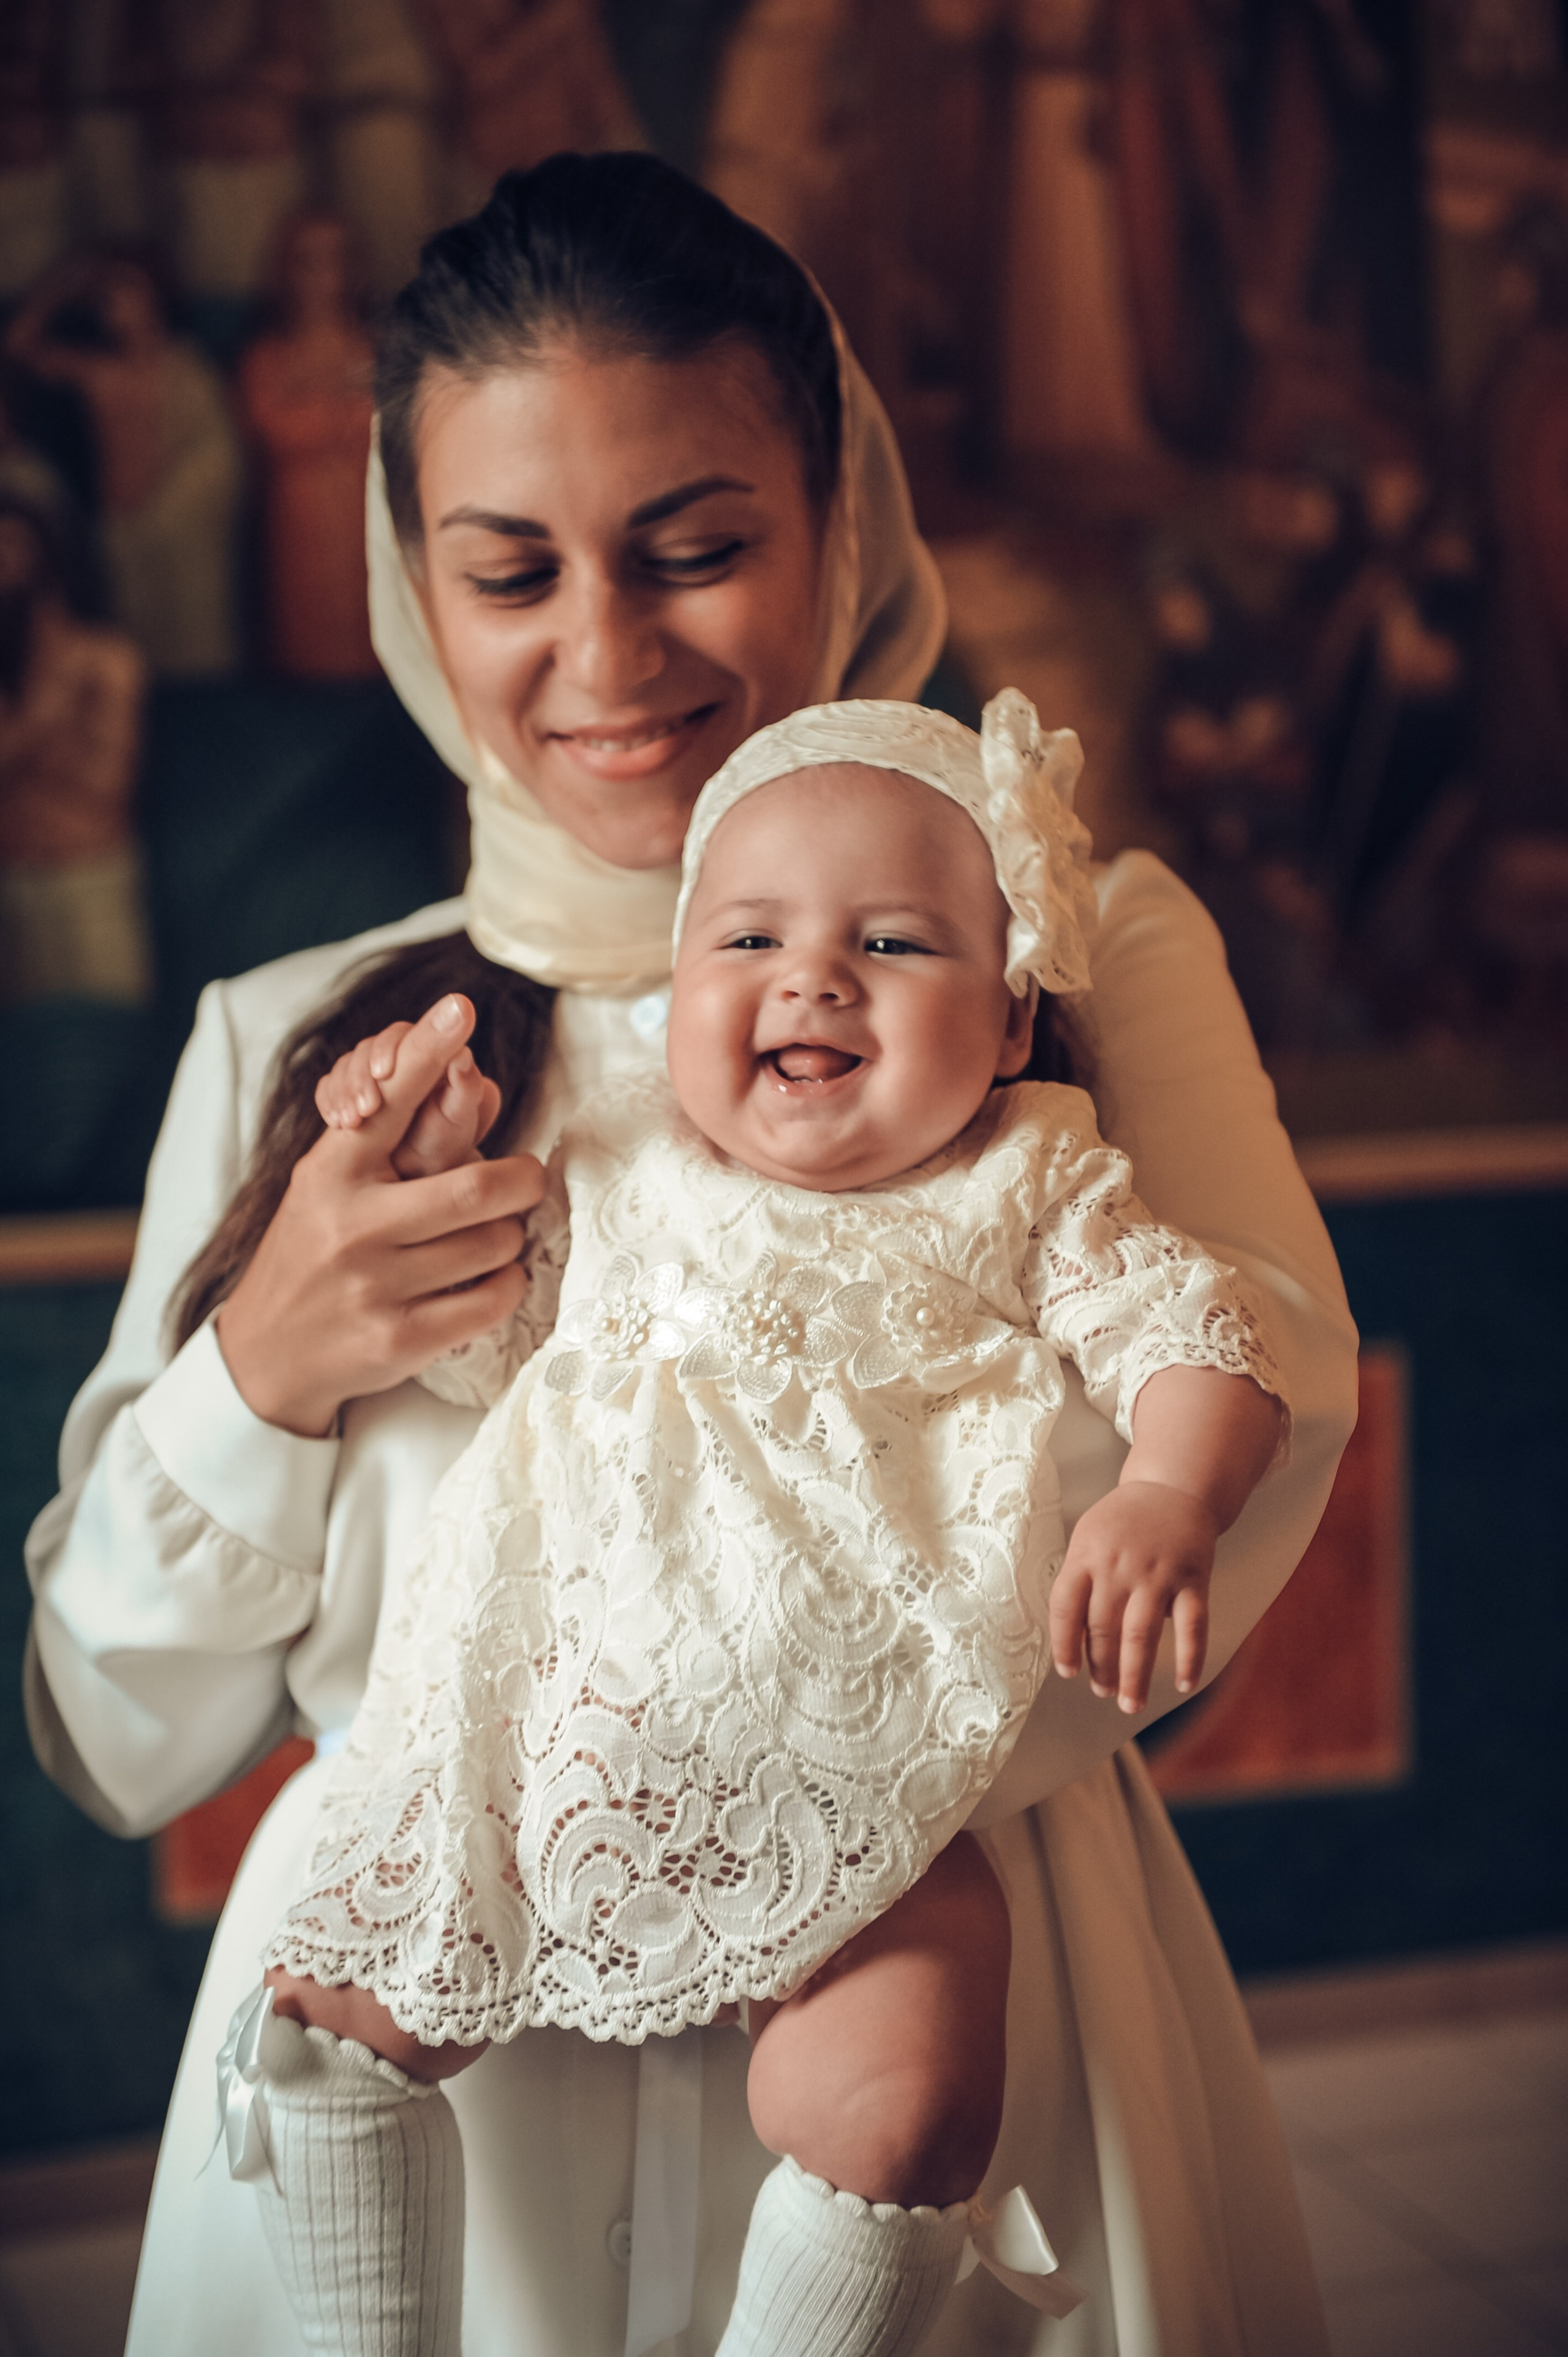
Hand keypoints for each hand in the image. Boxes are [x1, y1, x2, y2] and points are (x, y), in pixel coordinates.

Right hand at [217, 994, 543, 1436]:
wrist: (265, 1354)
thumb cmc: (314, 1251)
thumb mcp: (329, 1184)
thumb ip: (385, 1138)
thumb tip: (467, 1078)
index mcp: (333, 1172)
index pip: (389, 1101)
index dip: (427, 1052)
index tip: (460, 1007)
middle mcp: (350, 1225)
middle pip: (477, 1188)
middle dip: (524, 1181)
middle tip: (531, 1179)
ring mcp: (373, 1285)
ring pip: (493, 1245)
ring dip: (512, 1236)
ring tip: (498, 1235)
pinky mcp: (398, 1339)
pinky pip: (491, 1301)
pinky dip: (509, 1285)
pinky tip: (494, 1279)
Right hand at [316, 1016, 501, 1178]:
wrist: (412, 1200)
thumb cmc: (444, 1162)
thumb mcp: (453, 1128)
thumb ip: (464, 1091)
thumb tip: (462, 1054)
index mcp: (436, 1062)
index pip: (405, 1036)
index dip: (390, 1048)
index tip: (382, 1073)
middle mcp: (407, 1064)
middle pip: (370, 1048)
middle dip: (360, 1075)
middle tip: (363, 1108)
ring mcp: (378, 1081)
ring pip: (347, 1066)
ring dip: (342, 1090)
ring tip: (346, 1123)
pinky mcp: (354, 1097)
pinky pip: (330, 1087)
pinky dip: (329, 1101)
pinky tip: (334, 1121)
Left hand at [1048, 1481, 1216, 1714]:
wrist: (1173, 1488)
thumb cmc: (1122, 1523)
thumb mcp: (1087, 1540)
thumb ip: (1078, 1583)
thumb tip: (1071, 1641)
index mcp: (1086, 1556)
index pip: (1065, 1607)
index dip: (1064, 1644)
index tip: (1068, 1672)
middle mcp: (1120, 1566)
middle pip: (1103, 1627)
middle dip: (1101, 1668)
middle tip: (1103, 1692)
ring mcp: (1158, 1572)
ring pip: (1142, 1633)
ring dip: (1135, 1675)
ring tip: (1130, 1704)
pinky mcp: (1193, 1578)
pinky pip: (1193, 1625)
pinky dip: (1190, 1657)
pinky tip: (1184, 1684)